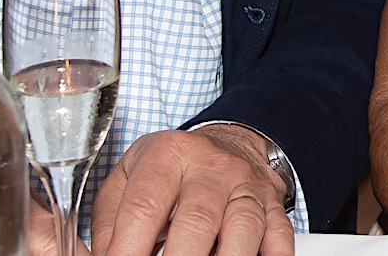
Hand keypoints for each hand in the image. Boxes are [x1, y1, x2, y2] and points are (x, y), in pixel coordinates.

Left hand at [92, 126, 293, 255]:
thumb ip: (109, 222)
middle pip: (196, 222)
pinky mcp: (273, 205)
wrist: (228, 142)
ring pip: (243, 229)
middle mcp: (211, 166)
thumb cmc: (168, 170)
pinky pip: (278, 236)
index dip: (129, 248)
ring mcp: (246, 185)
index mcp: (167, 154)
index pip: (145, 206)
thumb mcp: (128, 178)